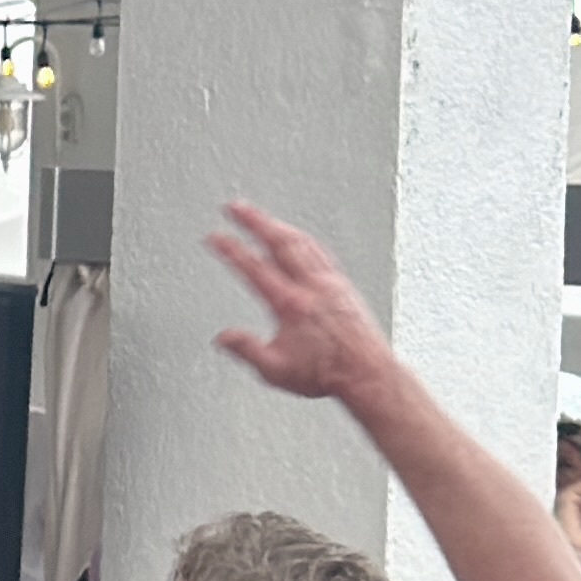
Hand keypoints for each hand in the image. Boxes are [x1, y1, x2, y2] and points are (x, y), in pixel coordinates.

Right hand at [204, 199, 405, 412]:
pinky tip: (299, 238)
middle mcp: (312, 287)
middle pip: (280, 243)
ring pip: (302, 243)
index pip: (254, 268)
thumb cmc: (327, 373)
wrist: (366, 373)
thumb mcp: (275, 370)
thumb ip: (246, 350)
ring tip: (262, 216)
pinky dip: (304, 239)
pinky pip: (320, 252)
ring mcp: (330, 284)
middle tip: (235, 207)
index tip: (214, 236)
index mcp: (291, 304)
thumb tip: (222, 337)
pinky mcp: (343, 286)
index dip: (231, 249)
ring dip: (278, 225)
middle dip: (255, 221)